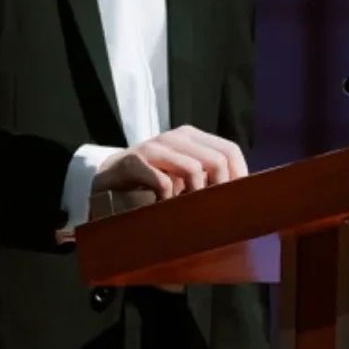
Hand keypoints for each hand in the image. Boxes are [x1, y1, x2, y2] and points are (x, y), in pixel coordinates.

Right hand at [91, 125, 248, 201]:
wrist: (108, 180)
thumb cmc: (152, 182)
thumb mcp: (183, 177)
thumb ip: (207, 180)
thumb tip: (239, 199)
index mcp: (192, 138)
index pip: (230, 151)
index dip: (238, 177)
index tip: (233, 202)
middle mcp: (176, 137)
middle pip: (217, 160)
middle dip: (218, 190)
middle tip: (209, 210)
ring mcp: (155, 146)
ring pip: (193, 169)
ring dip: (193, 197)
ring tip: (185, 210)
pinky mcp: (135, 161)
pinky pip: (163, 183)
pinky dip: (167, 201)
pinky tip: (161, 208)